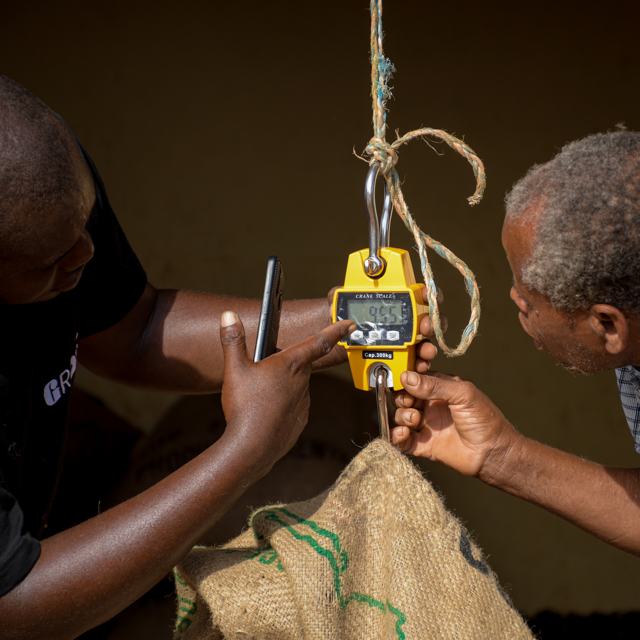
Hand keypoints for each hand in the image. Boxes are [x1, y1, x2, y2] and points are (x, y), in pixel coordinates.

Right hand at [219, 310, 352, 474]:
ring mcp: (304, 401)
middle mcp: (302, 381)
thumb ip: (233, 340)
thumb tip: (228, 315)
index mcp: (290, 364)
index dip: (336, 330)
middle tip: (268, 364)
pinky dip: (284, 402)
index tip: (350, 323)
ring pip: (298, 383)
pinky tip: (267, 408)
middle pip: (302, 362)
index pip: (320, 341)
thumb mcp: (234, 369)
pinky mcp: (301, 419)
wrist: (251, 448)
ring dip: (286, 381)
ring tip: (261, 390)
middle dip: (291, 359)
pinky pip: (295, 404)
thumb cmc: (245, 407)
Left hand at [316, 286, 441, 370]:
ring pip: (422, 345)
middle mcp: (401, 322)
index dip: (424, 293)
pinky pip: (410, 364)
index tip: (425, 295)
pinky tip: (417, 367)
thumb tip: (340, 295)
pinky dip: (416, 366)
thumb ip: (338, 297)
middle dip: (430, 324)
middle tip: (425, 328)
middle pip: (425, 322)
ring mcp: (400, 343)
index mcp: (391, 304)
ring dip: (427, 348)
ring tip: (426, 353)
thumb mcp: (338, 304)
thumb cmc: (340, 320)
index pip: (415, 295)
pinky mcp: (395, 361)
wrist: (334, 343)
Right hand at [391, 371, 518, 476]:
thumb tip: (408, 377)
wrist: (492, 453)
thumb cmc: (485, 420)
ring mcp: (426, 425)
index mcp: (440, 389)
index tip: (402, 377)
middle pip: (404, 396)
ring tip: (415, 419)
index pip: (416, 377)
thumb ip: (435, 385)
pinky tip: (404, 433)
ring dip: (402, 416)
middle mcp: (430, 405)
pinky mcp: (422, 445)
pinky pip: (401, 440)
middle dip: (402, 397)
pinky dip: (396, 436)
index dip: (407, 376)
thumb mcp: (463, 394)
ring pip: (401, 416)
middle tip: (410, 402)